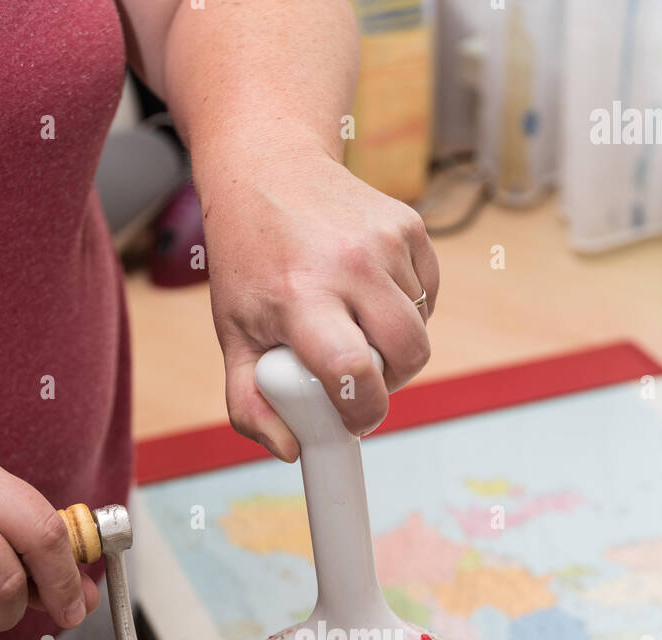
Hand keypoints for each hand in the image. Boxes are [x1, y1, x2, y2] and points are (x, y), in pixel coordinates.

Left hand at [202, 149, 438, 459]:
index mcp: (300, 294)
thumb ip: (248, 401)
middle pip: (408, 354)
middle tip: (359, 379)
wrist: (267, 168)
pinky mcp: (409, 225)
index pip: (353, 368)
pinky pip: (428, 294)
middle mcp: (349, 262)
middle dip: (391, 382)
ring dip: (395, 343)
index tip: (353, 419)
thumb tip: (290, 449)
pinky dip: (407, 307)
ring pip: (419, 327)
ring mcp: (385, 240)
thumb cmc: (249, 259)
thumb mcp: (234, 332)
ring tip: (355, 324)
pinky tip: (370, 294)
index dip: (364, 409)